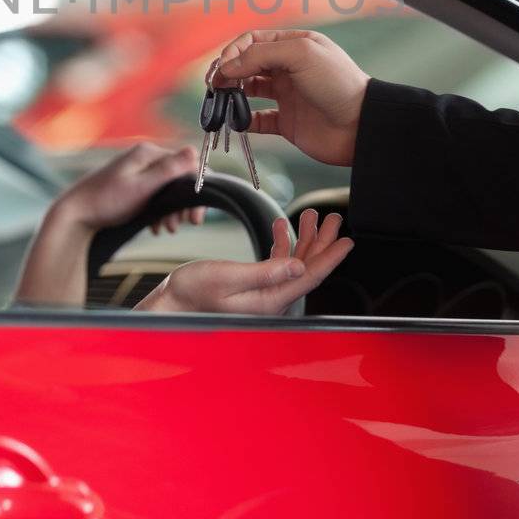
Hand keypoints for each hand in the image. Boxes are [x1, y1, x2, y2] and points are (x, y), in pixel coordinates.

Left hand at [55, 141, 205, 233]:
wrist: (76, 213)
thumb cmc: (106, 200)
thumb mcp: (141, 187)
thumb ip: (168, 170)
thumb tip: (194, 150)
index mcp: (148, 153)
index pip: (187, 166)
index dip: (196, 191)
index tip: (195, 217)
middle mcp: (146, 158)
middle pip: (179, 179)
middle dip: (183, 204)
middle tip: (183, 225)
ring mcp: (140, 171)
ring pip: (169, 190)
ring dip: (172, 211)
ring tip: (166, 228)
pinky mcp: (135, 184)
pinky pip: (157, 196)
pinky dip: (160, 212)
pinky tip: (155, 226)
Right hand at [137, 208, 352, 315]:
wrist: (170, 303)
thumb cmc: (191, 293)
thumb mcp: (228, 277)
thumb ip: (265, 272)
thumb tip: (299, 268)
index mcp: (269, 301)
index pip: (309, 277)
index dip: (330, 257)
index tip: (348, 240)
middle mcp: (271, 299)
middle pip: (306, 269)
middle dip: (322, 242)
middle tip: (334, 218)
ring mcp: (263, 293)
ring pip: (293, 264)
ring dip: (303, 239)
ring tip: (311, 215)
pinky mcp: (252, 286)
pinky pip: (276, 264)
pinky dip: (282, 243)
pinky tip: (280, 227)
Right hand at [214, 29, 369, 165]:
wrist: (360, 125)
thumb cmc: (337, 83)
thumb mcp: (300, 54)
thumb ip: (260, 55)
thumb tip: (228, 65)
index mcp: (294, 45)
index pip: (253, 41)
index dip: (233, 52)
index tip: (223, 67)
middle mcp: (289, 69)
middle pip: (247, 64)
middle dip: (227, 71)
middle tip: (214, 84)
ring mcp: (288, 95)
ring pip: (249, 91)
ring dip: (231, 94)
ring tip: (220, 100)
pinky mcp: (288, 122)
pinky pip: (258, 120)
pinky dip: (243, 121)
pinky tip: (235, 120)